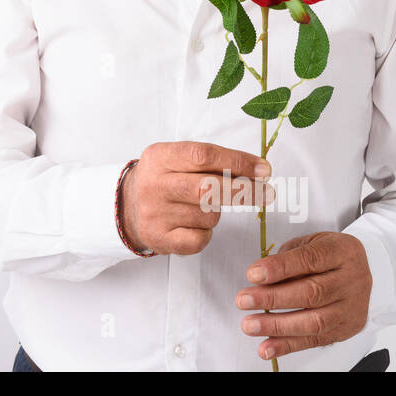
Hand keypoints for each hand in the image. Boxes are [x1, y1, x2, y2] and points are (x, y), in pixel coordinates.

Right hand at [121, 141, 272, 255]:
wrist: (126, 207)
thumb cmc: (164, 179)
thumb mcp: (177, 159)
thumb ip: (211, 162)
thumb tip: (258, 171)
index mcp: (159, 157)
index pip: (203, 156)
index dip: (237, 162)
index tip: (264, 169)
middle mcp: (154, 184)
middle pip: (208, 188)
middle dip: (245, 191)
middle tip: (268, 193)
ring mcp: (154, 214)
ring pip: (208, 215)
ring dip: (217, 212)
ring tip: (202, 207)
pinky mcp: (159, 239)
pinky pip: (200, 239)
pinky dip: (206, 233)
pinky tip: (195, 225)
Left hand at [235, 231, 372, 361]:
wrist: (361, 271)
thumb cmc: (330, 255)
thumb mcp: (310, 243)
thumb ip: (287, 257)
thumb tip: (260, 278)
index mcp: (342, 252)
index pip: (310, 259)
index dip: (280, 268)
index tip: (254, 274)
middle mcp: (352, 280)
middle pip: (312, 293)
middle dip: (273, 299)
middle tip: (244, 300)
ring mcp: (352, 307)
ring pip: (315, 321)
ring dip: (277, 326)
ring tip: (251, 325)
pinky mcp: (347, 329)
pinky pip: (316, 340)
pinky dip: (288, 345)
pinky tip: (267, 346)